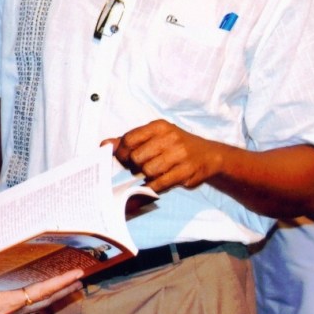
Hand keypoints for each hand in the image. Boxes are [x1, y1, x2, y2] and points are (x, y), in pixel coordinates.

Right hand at [0, 237, 82, 313]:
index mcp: (9, 303)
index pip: (42, 291)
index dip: (61, 282)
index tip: (77, 275)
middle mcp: (13, 311)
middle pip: (46, 300)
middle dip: (64, 290)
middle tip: (80, 280)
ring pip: (38, 306)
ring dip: (54, 296)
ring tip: (67, 288)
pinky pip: (27, 309)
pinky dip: (39, 301)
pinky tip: (38, 298)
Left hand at [106, 119, 223, 192]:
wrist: (209, 155)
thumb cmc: (174, 146)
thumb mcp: (154, 137)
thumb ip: (128, 141)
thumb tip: (104, 145)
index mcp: (159, 127)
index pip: (129, 139)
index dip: (122, 153)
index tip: (124, 159)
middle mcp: (170, 137)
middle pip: (137, 157)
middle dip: (135, 166)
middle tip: (141, 168)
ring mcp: (180, 154)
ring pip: (148, 171)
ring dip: (146, 176)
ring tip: (152, 173)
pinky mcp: (186, 172)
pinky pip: (160, 183)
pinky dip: (153, 186)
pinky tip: (156, 182)